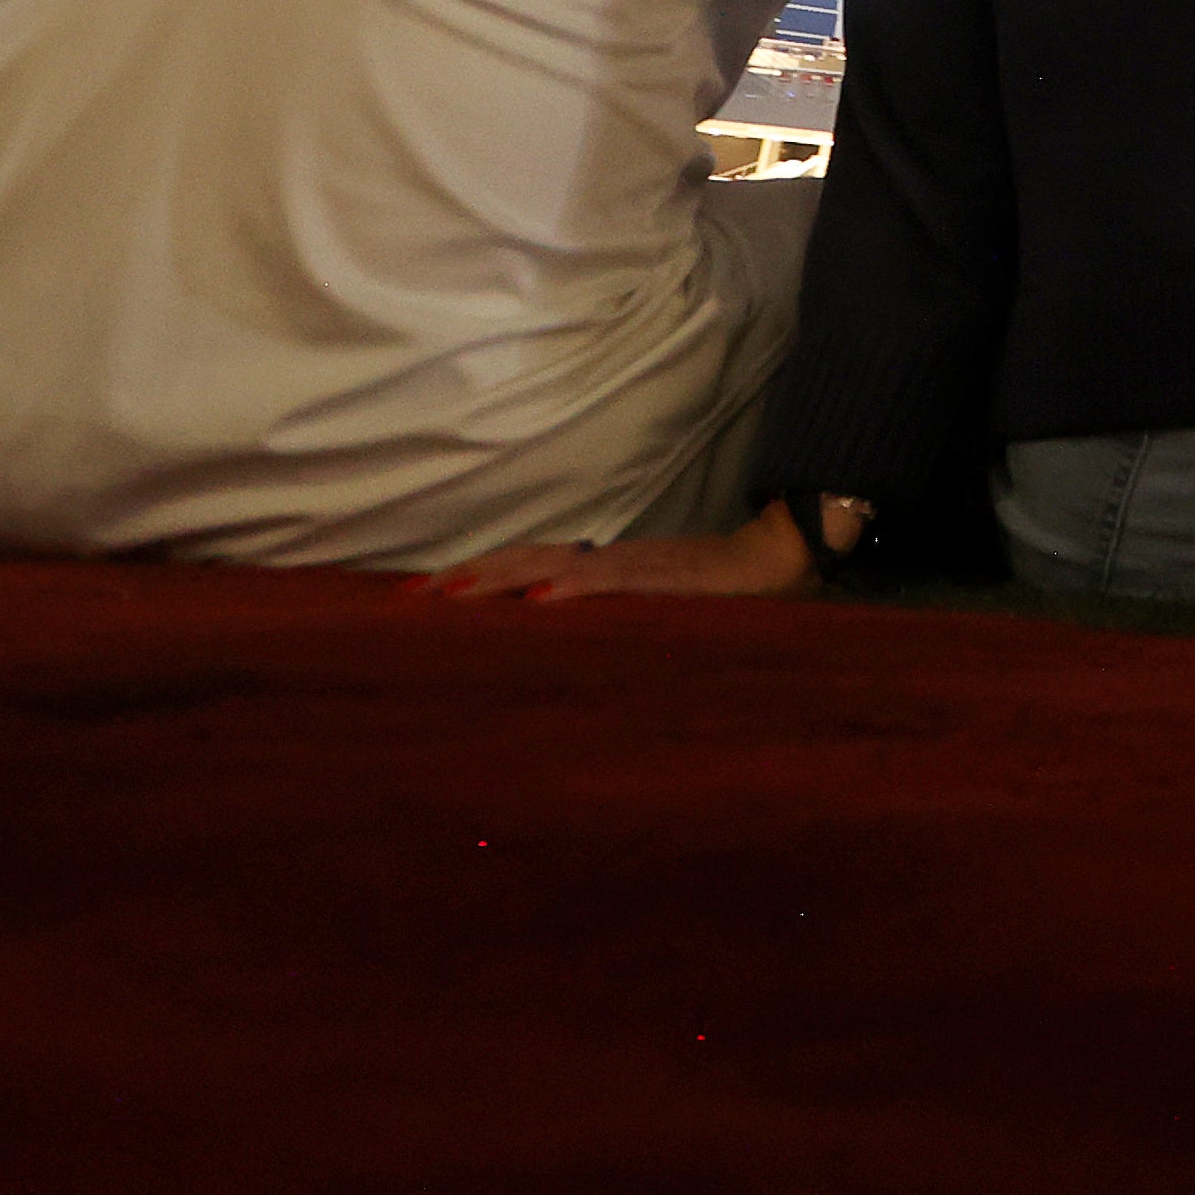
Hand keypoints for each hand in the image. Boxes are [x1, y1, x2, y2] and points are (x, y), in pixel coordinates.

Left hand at [420, 504, 814, 603]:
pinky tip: (541, 596)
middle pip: (527, 558)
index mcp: (602, 570)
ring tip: (456, 592)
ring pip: (556, 563)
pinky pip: (613, 579)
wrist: (783, 557)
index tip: (424, 597)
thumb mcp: (654, 613)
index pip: (528, 566)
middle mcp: (610, 561)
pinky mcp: (666, 577)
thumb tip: (557, 638)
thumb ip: (611, 622)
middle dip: (469, 577)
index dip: (478, 576)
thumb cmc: (722, 594)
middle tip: (411, 598)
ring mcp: (635, 566)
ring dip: (503, 576)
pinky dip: (575, 585)